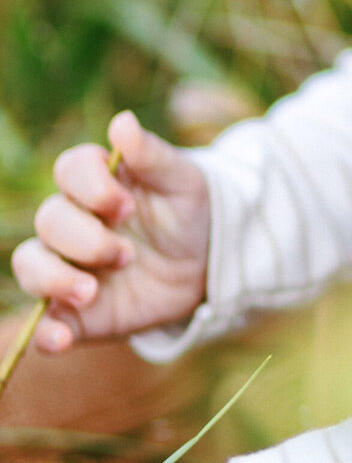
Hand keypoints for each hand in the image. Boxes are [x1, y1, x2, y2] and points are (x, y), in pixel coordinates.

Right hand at [12, 110, 210, 351]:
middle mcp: (75, 222)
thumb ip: (152, 155)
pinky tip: (61, 339)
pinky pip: (44, 323)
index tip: (125, 204)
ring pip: (31, 266)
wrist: (208, 260)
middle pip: (49, 221)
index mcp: (98, 182)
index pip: (69, 170)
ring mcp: (70, 266)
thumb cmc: (189, 209)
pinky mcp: (77, 311)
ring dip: (54, 280)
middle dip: (84, 238)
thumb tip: (122, 123)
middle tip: (127, 253)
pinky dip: (43, 333)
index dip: (90, 186)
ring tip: (92, 291)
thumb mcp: (183, 180)